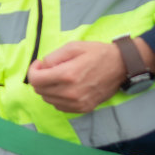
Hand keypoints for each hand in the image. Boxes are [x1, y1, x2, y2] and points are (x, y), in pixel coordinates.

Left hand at [27, 39, 154, 112]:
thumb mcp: (73, 46)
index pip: (36, 80)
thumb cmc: (97, 53)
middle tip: (48, 69)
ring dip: (48, 89)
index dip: (33, 71)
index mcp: (68, 75)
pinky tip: (65, 87)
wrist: (121, 66)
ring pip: (48, 100)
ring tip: (57, 78)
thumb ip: (53, 57)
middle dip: (39, 79)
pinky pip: (59, 106)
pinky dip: (57, 97)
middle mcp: (71, 92)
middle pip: (40, 91)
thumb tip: (42, 66)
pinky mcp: (83, 109)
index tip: (39, 64)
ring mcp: (78, 103)